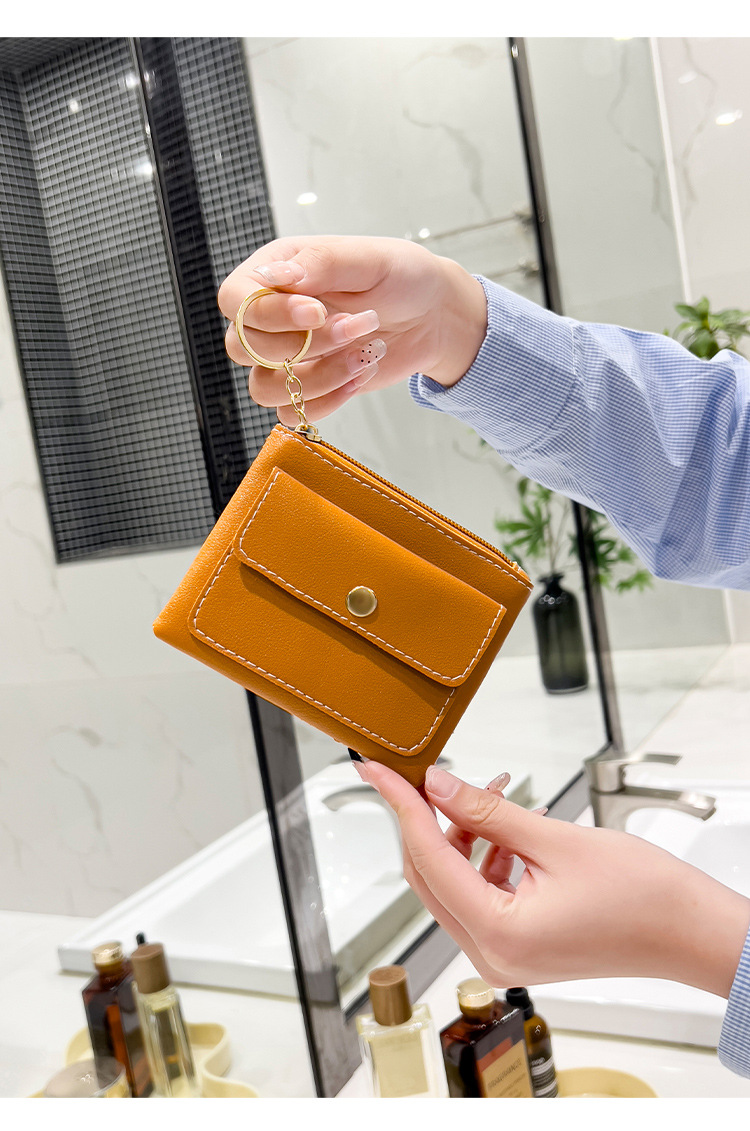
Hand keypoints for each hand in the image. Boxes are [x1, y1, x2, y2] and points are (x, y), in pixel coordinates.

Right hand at [217, 235, 486, 425]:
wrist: (431, 315)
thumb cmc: (400, 277)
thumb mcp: (370, 259)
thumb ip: (322, 263)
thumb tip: (277, 275)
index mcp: (276, 272)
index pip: (234, 300)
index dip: (267, 313)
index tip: (317, 312)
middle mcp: (271, 315)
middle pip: (243, 348)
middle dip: (305, 344)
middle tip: (359, 324)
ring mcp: (286, 356)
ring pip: (263, 387)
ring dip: (317, 378)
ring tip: (363, 354)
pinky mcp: (306, 387)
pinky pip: (291, 412)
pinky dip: (327, 401)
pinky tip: (359, 375)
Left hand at [355, 760, 749, 998]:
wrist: (692, 933)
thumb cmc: (643, 895)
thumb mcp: (555, 840)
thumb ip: (486, 813)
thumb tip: (436, 786)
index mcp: (496, 933)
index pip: (426, 857)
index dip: (400, 805)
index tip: (377, 772)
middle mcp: (491, 955)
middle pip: (431, 876)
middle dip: (429, 819)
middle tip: (427, 772)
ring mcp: (505, 956)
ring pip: (455, 883)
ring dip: (464, 835)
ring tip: (494, 794)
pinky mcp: (519, 948)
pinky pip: (481, 895)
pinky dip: (487, 857)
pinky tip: (511, 826)